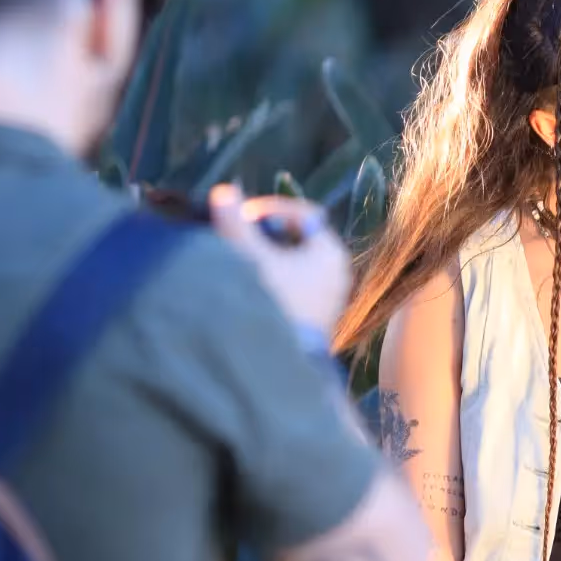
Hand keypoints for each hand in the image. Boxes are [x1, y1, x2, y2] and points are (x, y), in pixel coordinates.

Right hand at [209, 184, 351, 337]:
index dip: (268, 209)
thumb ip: (235, 223)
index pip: (301, 214)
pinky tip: (245, 289)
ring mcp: (328, 300)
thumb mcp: (249, 257)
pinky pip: (291, 289)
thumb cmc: (270, 305)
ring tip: (235, 262)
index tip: (240, 214)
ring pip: (292, 265)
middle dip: (263, 234)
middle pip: (296, 240)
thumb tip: (223, 192)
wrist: (278, 368)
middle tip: (234, 235)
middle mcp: (336, 274)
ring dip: (263, 259)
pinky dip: (269, 281)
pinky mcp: (314, 322)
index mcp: (330, 252)